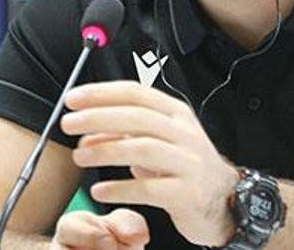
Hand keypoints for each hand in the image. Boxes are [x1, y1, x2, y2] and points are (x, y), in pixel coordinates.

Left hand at [61, 81, 238, 246]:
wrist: (223, 199)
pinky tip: (99, 190)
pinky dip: (120, 188)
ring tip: (79, 156)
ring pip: (143, 148)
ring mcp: (189, 162)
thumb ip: (122, 136)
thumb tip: (86, 133)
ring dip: (106, 150)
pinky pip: (149, 188)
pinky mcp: (188, 193)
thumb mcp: (155, 144)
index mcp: (176, 114)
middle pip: (138, 117)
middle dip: (98, 117)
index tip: (73, 99)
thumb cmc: (185, 167)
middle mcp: (184, 133)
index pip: (136, 93)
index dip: (102, 93)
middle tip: (69, 124)